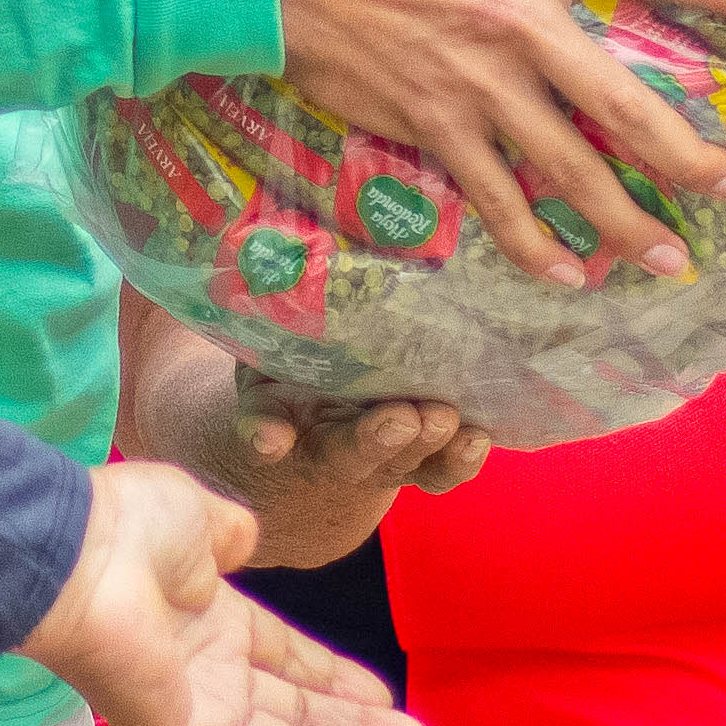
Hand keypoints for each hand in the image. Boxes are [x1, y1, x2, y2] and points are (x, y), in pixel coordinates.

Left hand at [25, 462, 430, 725]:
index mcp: (210, 620)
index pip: (287, 662)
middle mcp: (204, 671)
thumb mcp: (198, 517)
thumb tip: (246, 540)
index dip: (337, 682)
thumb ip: (230, 536)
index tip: (387, 699)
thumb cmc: (126, 525)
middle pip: (295, 713)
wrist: (74, 550)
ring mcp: (190, 706)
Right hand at [112, 291, 485, 567]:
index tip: (271, 438)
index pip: (265, 428)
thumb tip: (245, 256)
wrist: (305, 434)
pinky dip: (461, 458)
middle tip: (401, 417)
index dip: (265, 433)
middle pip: (351, 454)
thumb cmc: (281, 372)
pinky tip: (481, 434)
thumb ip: (255, 319)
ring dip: (428, 449)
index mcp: (277, 421)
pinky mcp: (419, 459)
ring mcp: (379, 459)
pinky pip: (440, 469)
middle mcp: (329, 449)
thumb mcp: (257, 351)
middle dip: (377, 439)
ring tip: (449, 421)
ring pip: (405, 467)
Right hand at [254, 0, 725, 291]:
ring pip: (568, 168)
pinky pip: (494, 197)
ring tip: (673, 255)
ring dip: (627, 220)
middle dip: (691, 155)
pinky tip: (567, 274)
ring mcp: (472, 80)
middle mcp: (515, 16)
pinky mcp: (426, 123)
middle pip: (626, 102)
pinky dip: (532, 243)